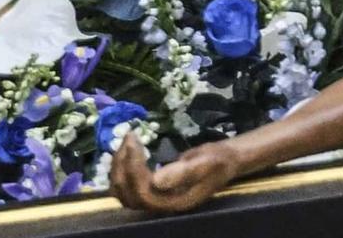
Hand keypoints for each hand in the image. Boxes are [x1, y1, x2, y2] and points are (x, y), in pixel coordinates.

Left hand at [112, 134, 239, 214]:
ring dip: (119, 166)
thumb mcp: (205, 163)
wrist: (224, 161)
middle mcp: (161, 205)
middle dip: (123, 165)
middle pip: (128, 195)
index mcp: (174, 202)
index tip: (135, 141)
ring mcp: (154, 198)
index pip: (144, 193)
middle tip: (130, 137)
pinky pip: (126, 184)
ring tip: (127, 141)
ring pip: (123, 191)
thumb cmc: (218, 160)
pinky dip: (121, 168)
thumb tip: (156, 180)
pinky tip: (128, 150)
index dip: (134, 169)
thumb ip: (183, 172)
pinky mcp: (150, 189)